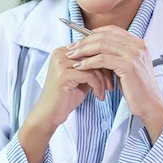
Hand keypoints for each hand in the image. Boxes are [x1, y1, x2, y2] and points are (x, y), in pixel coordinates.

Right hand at [18, 46, 112, 162]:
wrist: (49, 114)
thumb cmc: (65, 98)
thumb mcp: (81, 78)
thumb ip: (91, 67)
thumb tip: (111, 60)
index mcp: (63, 51)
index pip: (90, 48)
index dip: (104, 61)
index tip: (112, 74)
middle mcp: (60, 54)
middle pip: (93, 55)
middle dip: (106, 70)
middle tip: (111, 84)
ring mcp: (60, 63)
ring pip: (94, 65)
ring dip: (103, 80)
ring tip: (105, 91)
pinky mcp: (64, 74)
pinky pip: (90, 75)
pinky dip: (98, 86)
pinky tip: (98, 95)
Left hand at [65, 26, 162, 140]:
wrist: (151, 105)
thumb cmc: (136, 89)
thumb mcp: (126, 67)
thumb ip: (116, 55)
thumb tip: (94, 49)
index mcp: (138, 43)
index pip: (111, 30)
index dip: (92, 33)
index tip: (78, 41)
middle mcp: (138, 45)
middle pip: (104, 35)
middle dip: (84, 41)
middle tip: (71, 48)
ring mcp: (134, 54)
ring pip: (102, 45)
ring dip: (83, 50)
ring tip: (72, 57)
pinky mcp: (129, 66)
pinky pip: (103, 60)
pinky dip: (89, 62)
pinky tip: (79, 66)